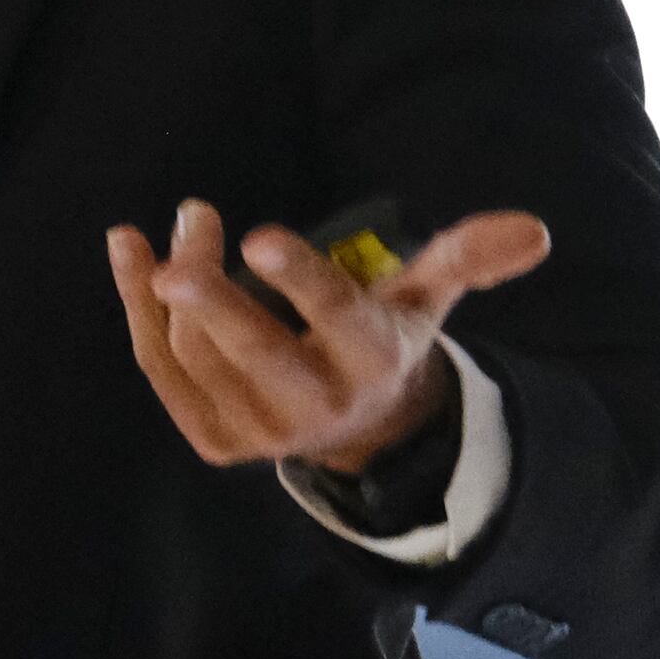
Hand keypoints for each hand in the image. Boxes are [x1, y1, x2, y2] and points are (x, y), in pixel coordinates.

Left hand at [106, 197, 551, 476]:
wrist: (357, 429)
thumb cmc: (383, 337)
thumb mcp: (426, 299)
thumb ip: (467, 258)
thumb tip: (532, 229)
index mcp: (371, 362)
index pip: (337, 320)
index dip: (300, 281)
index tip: (261, 235)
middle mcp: (315, 405)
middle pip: (256, 352)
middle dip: (215, 297)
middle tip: (188, 229)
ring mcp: (259, 430)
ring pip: (200, 353)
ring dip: (176, 280)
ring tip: (190, 220)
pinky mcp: (214, 438)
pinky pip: (161, 367)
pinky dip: (136, 310)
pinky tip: (126, 249)